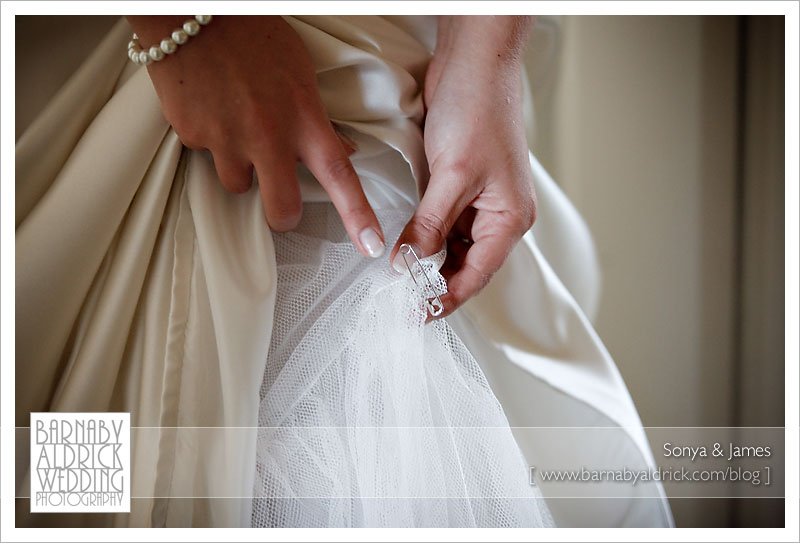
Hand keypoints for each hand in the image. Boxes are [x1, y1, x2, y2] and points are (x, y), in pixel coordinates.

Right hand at [126, 15, 385, 257]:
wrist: (192, 12)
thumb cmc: (253, 36)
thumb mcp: (300, 75)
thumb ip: (317, 122)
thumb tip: (342, 152)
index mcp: (303, 118)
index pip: (340, 176)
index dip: (357, 215)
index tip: (370, 245)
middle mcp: (268, 136)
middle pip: (281, 209)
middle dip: (282, 215)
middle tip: (280, 204)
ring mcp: (227, 139)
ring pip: (237, 184)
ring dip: (240, 166)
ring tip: (234, 124)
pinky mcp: (192, 135)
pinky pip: (204, 152)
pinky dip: (208, 137)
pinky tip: (209, 105)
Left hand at [390, 16, 535, 317]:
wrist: (474, 63)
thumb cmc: (478, 111)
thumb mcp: (452, 177)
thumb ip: (429, 226)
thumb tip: (407, 265)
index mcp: (510, 218)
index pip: (477, 275)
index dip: (445, 298)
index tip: (415, 314)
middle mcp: (499, 215)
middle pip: (466, 266)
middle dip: (435, 283)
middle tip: (400, 299)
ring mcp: (480, 201)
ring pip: (452, 247)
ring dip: (427, 262)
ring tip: (398, 278)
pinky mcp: (460, 186)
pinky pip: (443, 225)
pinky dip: (425, 237)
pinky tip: (405, 246)